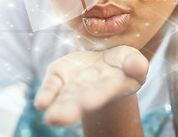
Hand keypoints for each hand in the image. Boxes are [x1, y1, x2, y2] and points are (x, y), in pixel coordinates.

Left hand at [34, 45, 148, 125]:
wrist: (104, 58)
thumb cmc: (123, 63)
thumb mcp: (133, 60)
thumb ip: (136, 64)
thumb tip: (136, 65)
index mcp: (111, 86)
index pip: (104, 91)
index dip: (97, 95)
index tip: (88, 103)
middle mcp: (89, 90)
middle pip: (79, 101)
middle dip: (71, 109)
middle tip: (60, 118)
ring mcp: (72, 85)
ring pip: (64, 98)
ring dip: (57, 107)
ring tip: (51, 118)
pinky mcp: (59, 74)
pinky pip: (51, 85)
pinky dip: (46, 94)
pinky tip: (41, 104)